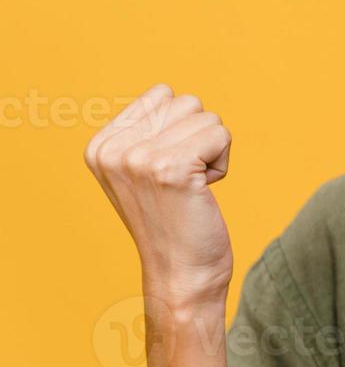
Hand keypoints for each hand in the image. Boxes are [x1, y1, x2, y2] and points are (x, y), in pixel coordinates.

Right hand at [84, 84, 234, 313]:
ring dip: (211, 152)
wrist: (180, 273)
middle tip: (183, 182)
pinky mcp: (170, 167)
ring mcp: (138, 157)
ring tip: (191, 188)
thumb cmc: (173, 221)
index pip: (163, 94)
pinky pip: (220, 135)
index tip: (167, 171)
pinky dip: (222, 164)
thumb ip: (145, 132)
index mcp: (101, 145)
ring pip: (207, 117)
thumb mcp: (141, 172)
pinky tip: (202, 193)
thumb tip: (167, 93)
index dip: (181, 131)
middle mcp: (113, 149)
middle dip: (198, 139)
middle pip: (187, 102)